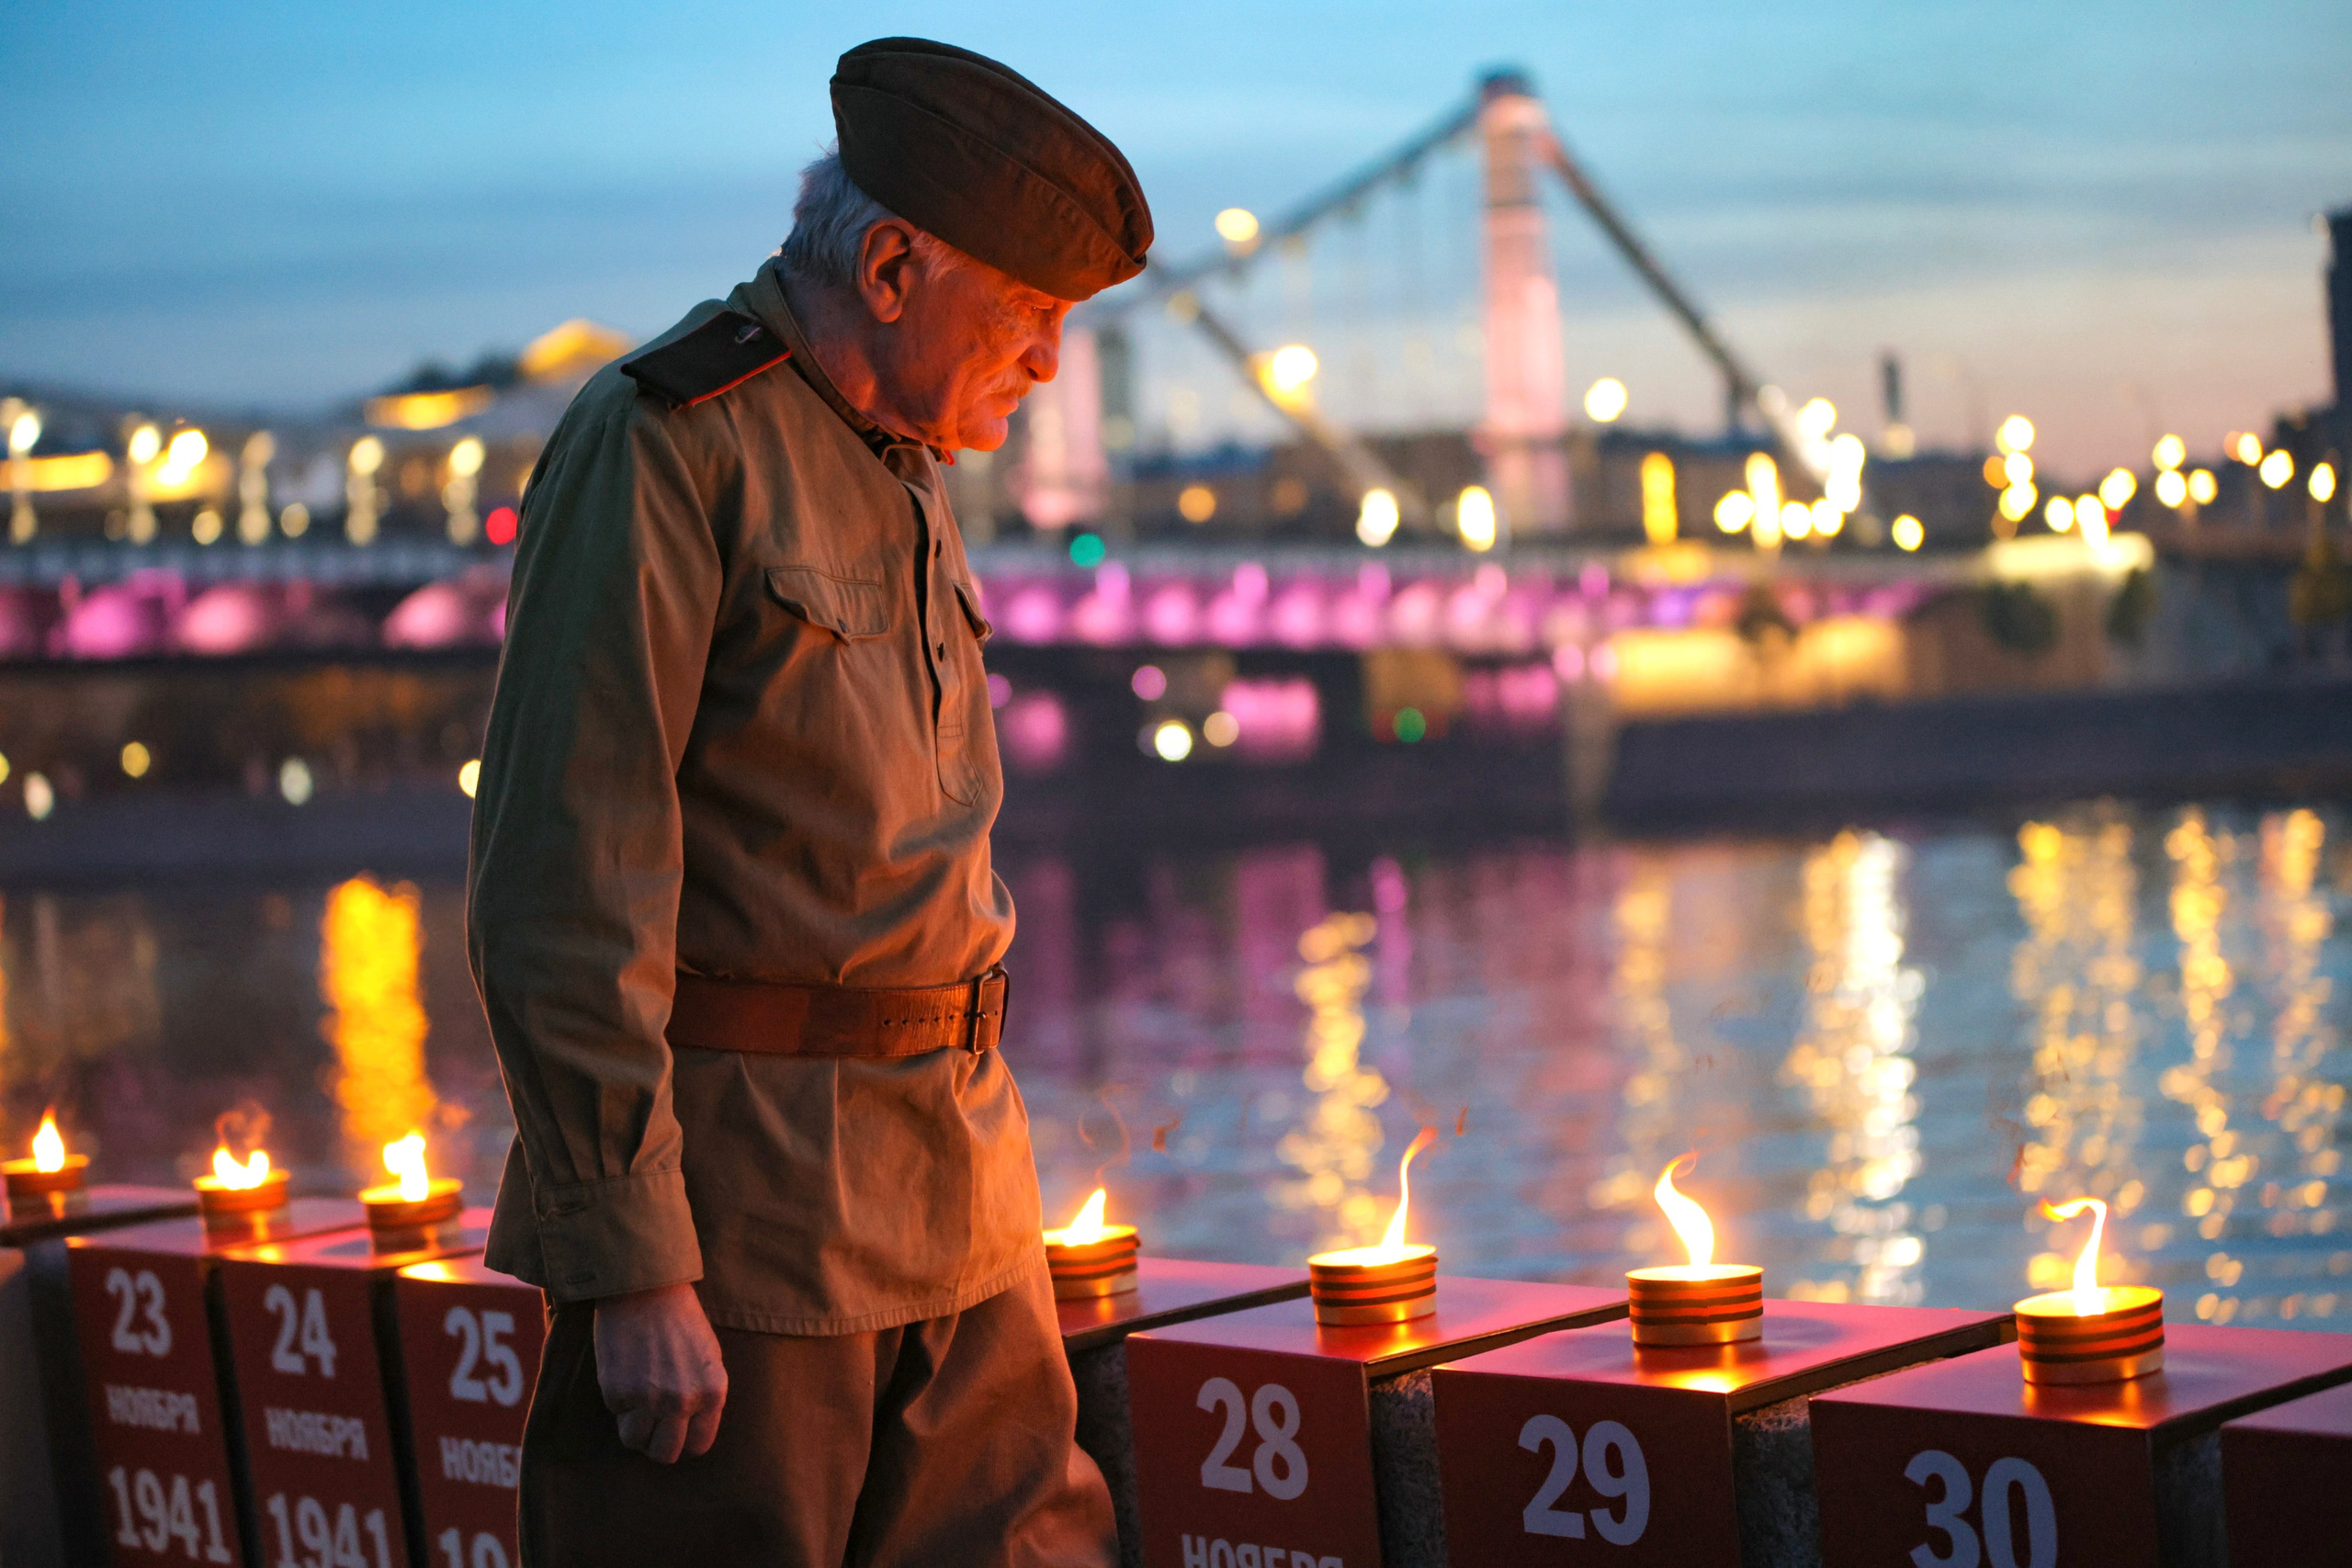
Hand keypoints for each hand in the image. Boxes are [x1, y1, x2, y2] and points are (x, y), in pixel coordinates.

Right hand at [593, 1282, 727, 1462]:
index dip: (684, 1442)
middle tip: (651, 1424)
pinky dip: (618, 1403)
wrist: (646, 1291)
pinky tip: (626, 1375)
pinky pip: (617, 1417)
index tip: (674, 1432)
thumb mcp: (709, 1358)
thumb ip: (704, 1396)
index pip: (699, 1445)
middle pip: (666, 1453)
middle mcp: (684, 1401)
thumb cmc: (681, 1321)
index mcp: (712, 1392)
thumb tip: (692, 1430)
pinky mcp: (618, 1393)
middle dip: (656, 1443)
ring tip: (636, 1401)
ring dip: (634, 1427)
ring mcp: (650, 1399)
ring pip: (635, 1442)